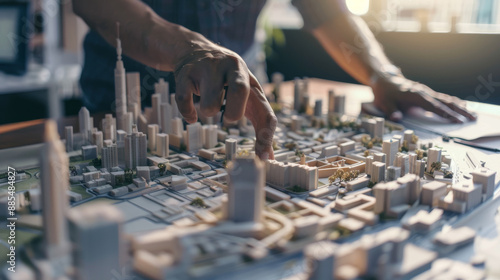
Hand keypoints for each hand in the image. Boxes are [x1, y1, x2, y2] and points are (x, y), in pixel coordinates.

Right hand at [174, 45, 276, 159]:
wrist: (194, 49)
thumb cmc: (227, 80)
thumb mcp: (247, 93)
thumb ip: (258, 120)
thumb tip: (267, 155)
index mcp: (250, 78)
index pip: (264, 109)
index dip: (264, 135)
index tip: (261, 157)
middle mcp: (231, 67)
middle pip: (240, 90)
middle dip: (234, 113)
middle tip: (229, 118)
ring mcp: (207, 68)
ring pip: (209, 104)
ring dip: (207, 113)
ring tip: (209, 106)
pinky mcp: (185, 72)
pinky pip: (184, 102)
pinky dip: (188, 114)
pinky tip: (192, 115)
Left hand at [371, 75, 476, 122]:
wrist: (384, 78)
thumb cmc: (384, 92)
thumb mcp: (384, 102)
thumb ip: (391, 110)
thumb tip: (397, 118)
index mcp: (416, 95)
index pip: (434, 106)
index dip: (446, 114)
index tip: (457, 121)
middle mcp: (424, 92)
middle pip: (446, 102)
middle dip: (460, 111)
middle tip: (473, 119)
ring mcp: (426, 92)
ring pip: (447, 100)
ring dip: (460, 108)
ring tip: (473, 116)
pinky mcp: (426, 93)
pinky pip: (443, 98)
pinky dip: (454, 103)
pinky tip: (462, 106)